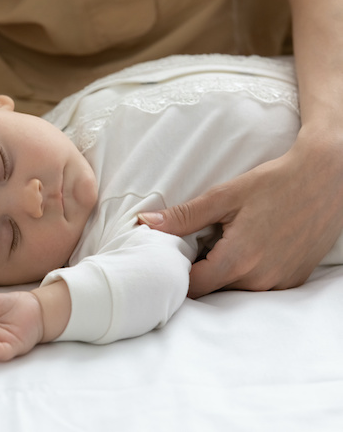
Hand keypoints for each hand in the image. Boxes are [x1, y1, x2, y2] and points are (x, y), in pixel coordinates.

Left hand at [138, 134, 342, 297]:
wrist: (328, 178)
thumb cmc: (275, 183)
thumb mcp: (224, 196)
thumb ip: (183, 216)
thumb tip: (145, 223)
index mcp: (238, 260)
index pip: (192, 288)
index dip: (176, 274)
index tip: (171, 257)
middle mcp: (259, 280)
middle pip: (213, 290)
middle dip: (199, 272)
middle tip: (197, 244)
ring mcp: (279, 283)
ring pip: (235, 289)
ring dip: (224, 272)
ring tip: (224, 242)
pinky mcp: (293, 280)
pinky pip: (259, 286)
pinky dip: (247, 272)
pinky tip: (249, 246)